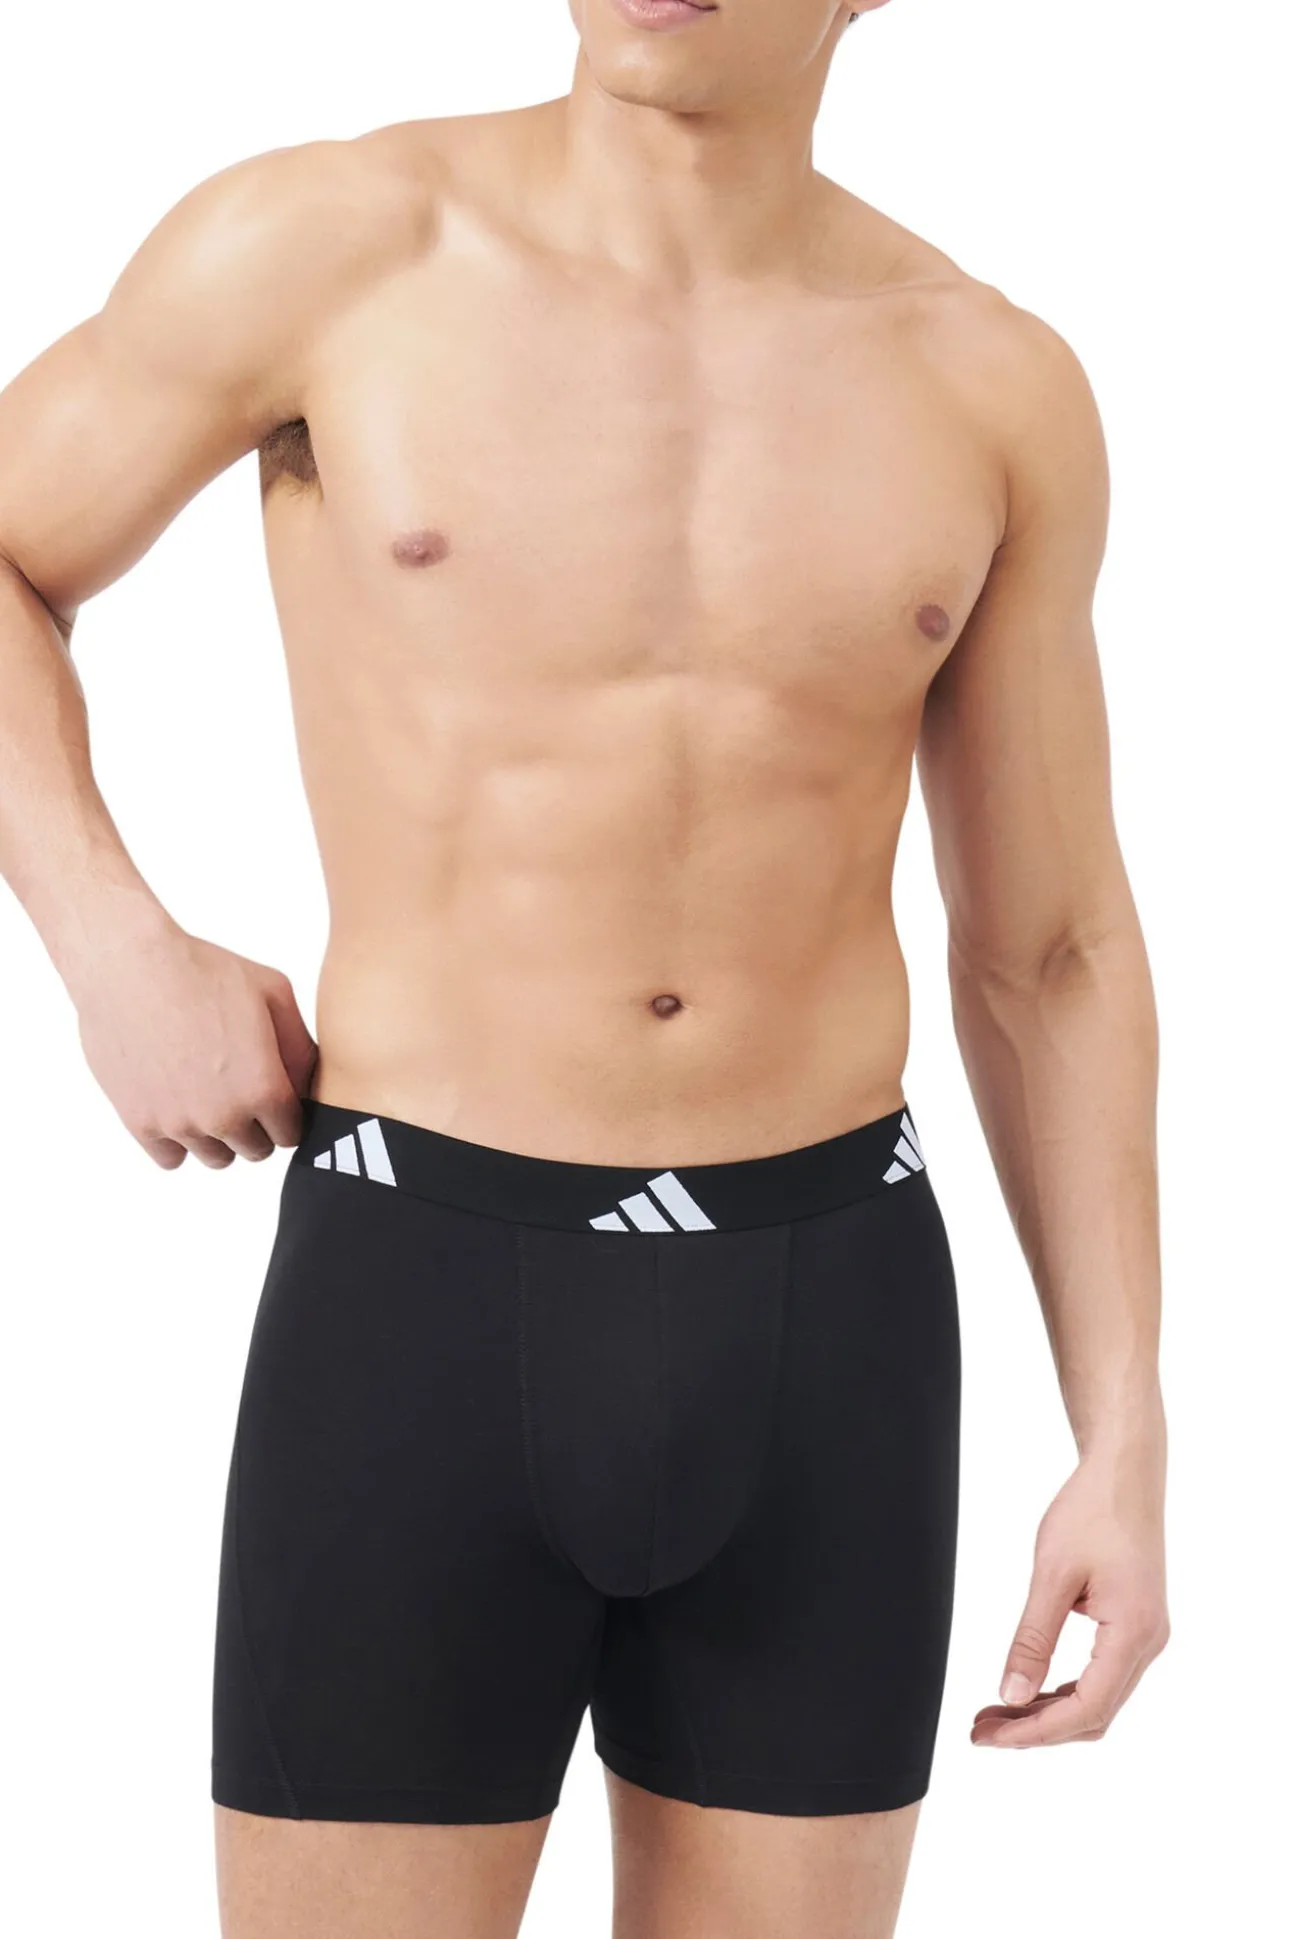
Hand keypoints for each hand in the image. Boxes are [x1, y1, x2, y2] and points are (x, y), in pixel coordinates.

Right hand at [74, 918, 316, 1168]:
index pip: (291, 1133)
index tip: (274, 1093)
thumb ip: (300, 1046)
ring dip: (219, 1135)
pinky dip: (178, 1141)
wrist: (128, 965)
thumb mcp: (273, 992)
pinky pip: (171, 1159)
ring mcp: (180, 1124)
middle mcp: (224, 1116)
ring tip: (209, 1094)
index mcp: (263, 1089)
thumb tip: (307, 1084)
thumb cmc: (203, 971)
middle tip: (241, 1088)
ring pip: (216, 1158)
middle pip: (256, 1150)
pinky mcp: (140, 1123)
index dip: (286, 1113)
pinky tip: (178, 1106)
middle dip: (256, 1125)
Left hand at [973, 1446, 1168, 1747]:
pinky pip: (1103, 1675)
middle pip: (1094, 1715)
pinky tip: (1029, 1690)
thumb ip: (1033, 1639)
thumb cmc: (1091, 1511)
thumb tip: (1012, 1696)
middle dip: (1037, 1730)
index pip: (1087, 1709)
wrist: (1126, 1473)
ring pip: (1099, 1699)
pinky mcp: (1136, 1625)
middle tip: (982, 1730)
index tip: (991, 1737)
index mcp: (1133, 1633)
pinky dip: (1065, 1690)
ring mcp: (1146, 1636)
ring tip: (995, 1714)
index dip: (1037, 1732)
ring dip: (1049, 1712)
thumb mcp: (1052, 1573)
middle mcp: (1148, 1643)